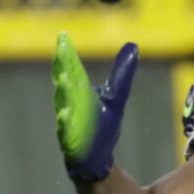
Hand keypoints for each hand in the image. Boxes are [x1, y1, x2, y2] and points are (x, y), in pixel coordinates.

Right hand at [51, 32, 137, 182]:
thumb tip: (132, 45)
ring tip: (63, 78)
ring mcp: (68, 122)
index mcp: (80, 93)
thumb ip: (122, 73)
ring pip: (64, 105)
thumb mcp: (115, 97)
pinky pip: (67, 131)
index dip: (67, 53)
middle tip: (60, 51)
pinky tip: (65, 115)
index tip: (63, 35)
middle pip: (66, 84)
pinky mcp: (71, 140)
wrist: (95, 158)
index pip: (73, 70)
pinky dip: (65, 123)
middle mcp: (71, 104)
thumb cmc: (101, 124)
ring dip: (63, 92)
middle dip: (62, 67)